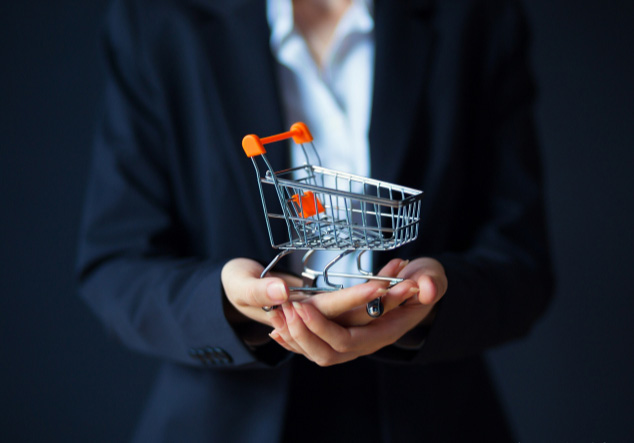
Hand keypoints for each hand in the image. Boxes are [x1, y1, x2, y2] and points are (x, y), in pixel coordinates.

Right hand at [221, 258, 418, 327]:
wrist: (236, 294)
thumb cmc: (234, 286)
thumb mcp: (239, 283)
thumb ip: (258, 287)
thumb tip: (282, 291)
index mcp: (297, 315)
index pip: (333, 310)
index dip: (356, 297)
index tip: (380, 282)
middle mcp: (317, 320)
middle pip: (360, 317)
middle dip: (388, 301)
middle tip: (414, 280)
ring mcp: (325, 316)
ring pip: (366, 313)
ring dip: (389, 296)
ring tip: (410, 271)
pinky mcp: (330, 308)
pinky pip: (361, 305)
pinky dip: (380, 291)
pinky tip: (396, 270)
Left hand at [268, 257, 446, 365]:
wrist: (423, 287)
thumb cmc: (425, 279)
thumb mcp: (432, 275)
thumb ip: (432, 282)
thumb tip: (424, 288)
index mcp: (386, 330)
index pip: (348, 341)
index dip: (322, 328)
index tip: (302, 307)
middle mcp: (369, 341)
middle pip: (329, 353)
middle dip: (303, 334)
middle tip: (284, 310)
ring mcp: (357, 341)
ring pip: (319, 353)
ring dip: (296, 337)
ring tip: (276, 315)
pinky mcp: (346, 334)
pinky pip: (317, 347)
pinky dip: (296, 339)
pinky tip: (278, 329)